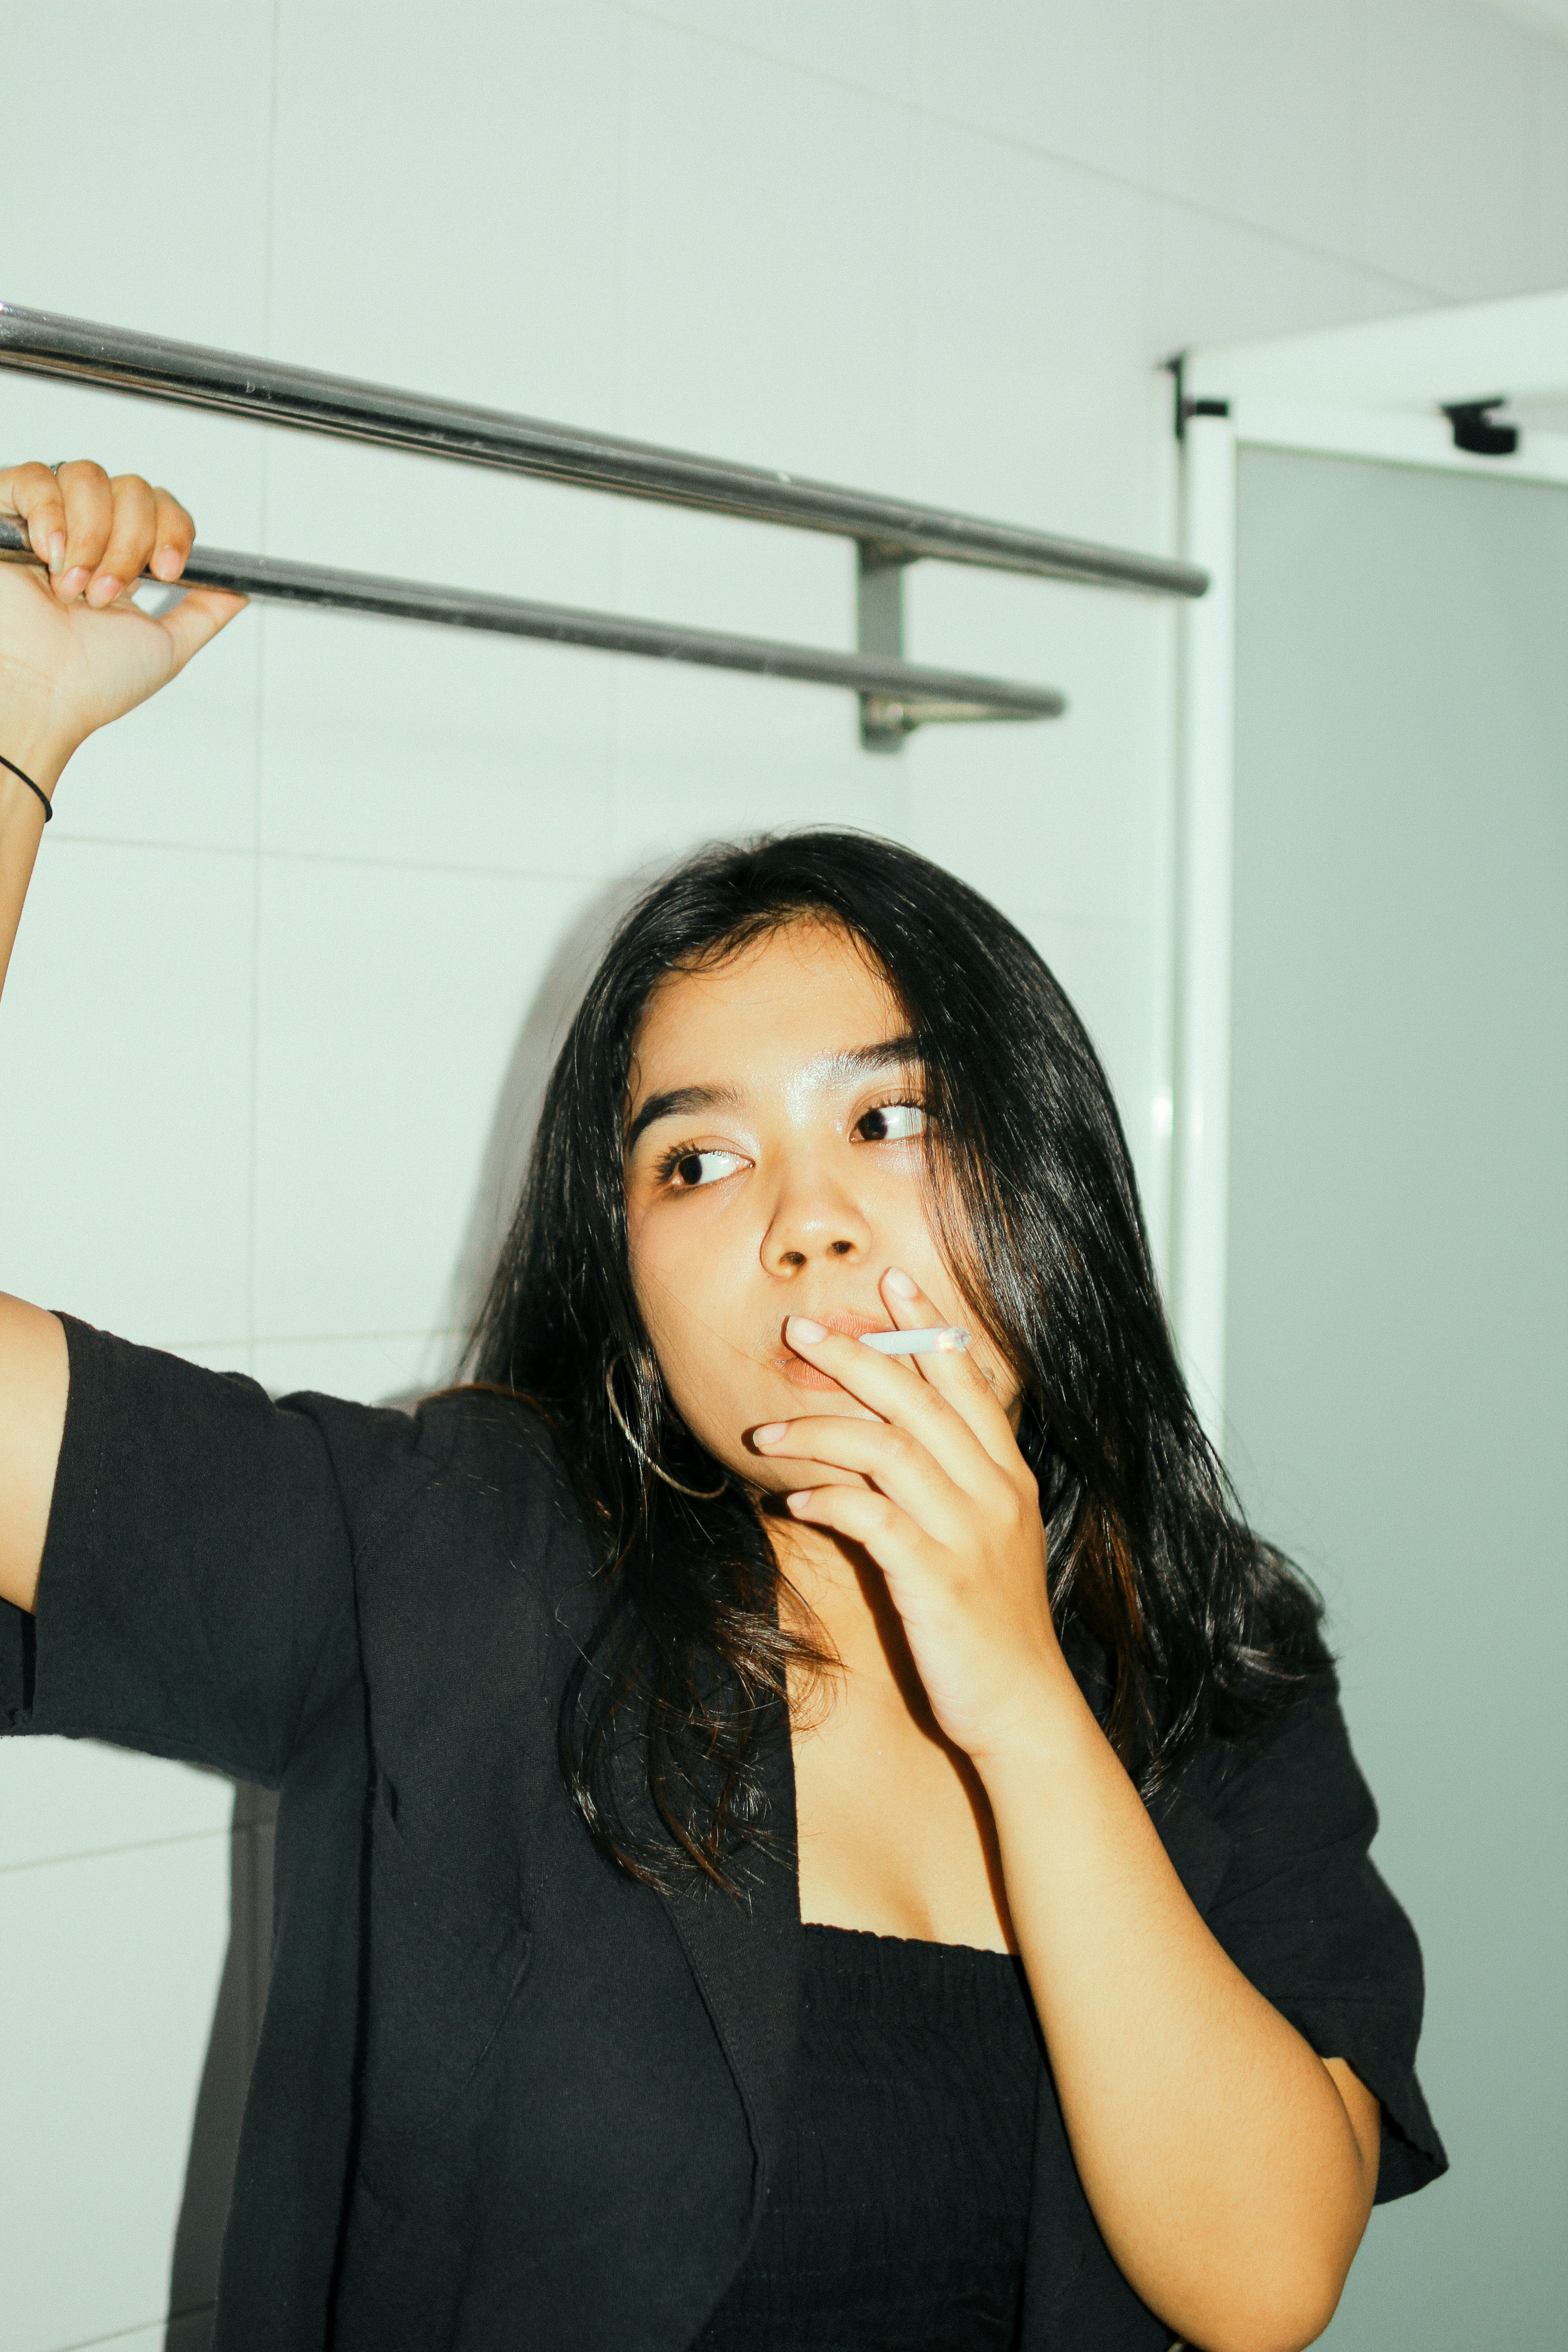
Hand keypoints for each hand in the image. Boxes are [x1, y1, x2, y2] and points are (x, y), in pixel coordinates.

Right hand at [0, 461, 246, 790]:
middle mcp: (87, 534)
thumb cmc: (89, 683)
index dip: (171, 530)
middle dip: (130, 545)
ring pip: (88, 478)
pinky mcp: (5, 514)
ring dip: (91, 538)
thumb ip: (203, 612)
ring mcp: (46, 521)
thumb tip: (239, 589)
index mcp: (123, 559)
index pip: (160, 506)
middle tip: (106, 595)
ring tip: (74, 589)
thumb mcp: (167, 647)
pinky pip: (34, 477)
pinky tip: (50, 555)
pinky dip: (49, 513)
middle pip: (131, 488)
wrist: (42, 696)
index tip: (168, 571)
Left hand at [752, 1266, 1074, 1768]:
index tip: (892, 1281)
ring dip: (820, 1432)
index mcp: (1009, 1476)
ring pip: (888, 1451)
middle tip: (801, 1330)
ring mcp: (968, 1534)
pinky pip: (873, 1519)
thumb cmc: (994, 1625)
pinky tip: (794, 1503)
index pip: (968, 1382)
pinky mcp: (936, 1579)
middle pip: (918, 1401)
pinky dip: (830, 1502)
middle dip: (856, 1357)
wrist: (1024, 1707)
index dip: (928, 1328)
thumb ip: (955, 1486)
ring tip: (766, 1430)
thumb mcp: (989, 1539)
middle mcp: (994, 1493)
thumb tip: (891, 1444)